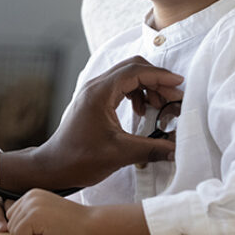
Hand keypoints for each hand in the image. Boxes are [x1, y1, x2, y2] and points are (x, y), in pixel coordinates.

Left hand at [0, 56, 182, 192]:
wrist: (55, 166)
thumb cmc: (79, 158)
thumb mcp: (119, 154)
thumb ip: (151, 149)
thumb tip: (177, 149)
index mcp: (99, 92)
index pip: (135, 71)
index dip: (160, 76)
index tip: (179, 85)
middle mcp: (95, 86)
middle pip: (132, 68)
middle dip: (156, 80)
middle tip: (174, 98)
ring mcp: (93, 92)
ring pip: (127, 77)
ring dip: (147, 88)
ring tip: (161, 108)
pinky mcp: (94, 100)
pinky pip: (120, 87)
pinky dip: (136, 95)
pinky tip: (142, 113)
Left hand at [6, 189, 90, 234]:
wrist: (91, 223)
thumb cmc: (72, 223)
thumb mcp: (47, 212)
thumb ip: (31, 213)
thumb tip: (10, 224)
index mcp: (32, 194)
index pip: (12, 214)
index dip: (26, 227)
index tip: (43, 227)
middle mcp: (30, 196)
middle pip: (10, 221)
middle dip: (25, 232)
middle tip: (46, 231)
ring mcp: (31, 204)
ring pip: (13, 229)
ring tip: (47, 232)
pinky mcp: (34, 215)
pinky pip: (19, 234)